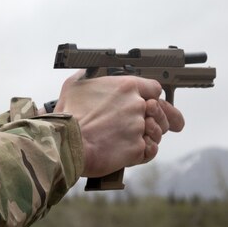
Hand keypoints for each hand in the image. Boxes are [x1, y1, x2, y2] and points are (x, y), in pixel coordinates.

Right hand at [54, 72, 184, 178]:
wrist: (67, 144)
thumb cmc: (68, 117)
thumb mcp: (73, 86)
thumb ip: (87, 76)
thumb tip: (87, 73)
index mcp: (126, 87)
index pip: (154, 88)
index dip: (150, 96)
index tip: (148, 102)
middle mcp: (136, 105)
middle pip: (160, 111)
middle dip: (156, 117)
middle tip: (149, 123)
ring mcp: (139, 127)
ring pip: (156, 132)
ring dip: (150, 135)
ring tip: (136, 138)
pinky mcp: (137, 149)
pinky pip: (150, 151)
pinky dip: (144, 152)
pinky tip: (134, 151)